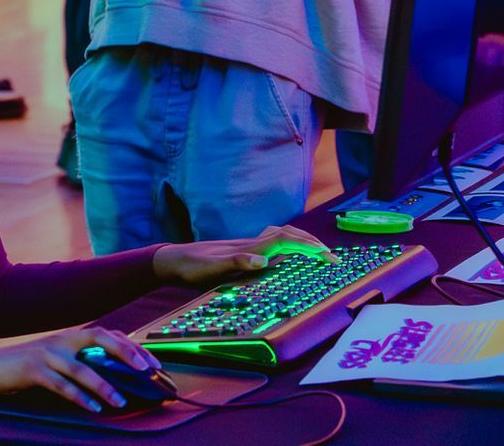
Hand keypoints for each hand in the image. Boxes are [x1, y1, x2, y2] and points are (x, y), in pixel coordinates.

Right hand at [0, 326, 157, 412]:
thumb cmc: (26, 366)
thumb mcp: (56, 359)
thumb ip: (80, 361)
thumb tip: (113, 377)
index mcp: (71, 336)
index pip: (109, 334)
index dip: (133, 346)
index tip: (153, 363)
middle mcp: (63, 340)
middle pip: (101, 339)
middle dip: (127, 353)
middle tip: (147, 371)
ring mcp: (47, 353)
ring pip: (82, 367)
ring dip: (104, 385)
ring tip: (120, 401)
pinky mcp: (33, 370)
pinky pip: (61, 384)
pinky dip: (79, 396)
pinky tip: (92, 408)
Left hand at [152, 224, 334, 285]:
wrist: (172, 260)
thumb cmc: (190, 267)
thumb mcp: (210, 269)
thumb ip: (236, 263)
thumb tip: (263, 260)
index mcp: (249, 248)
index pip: (286, 240)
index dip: (308, 247)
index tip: (328, 257)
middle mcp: (251, 243)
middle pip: (288, 233)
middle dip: (312, 242)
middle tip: (331, 257)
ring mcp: (247, 245)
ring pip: (282, 235)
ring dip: (302, 241)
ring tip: (317, 252)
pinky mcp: (242, 250)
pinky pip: (273, 243)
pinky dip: (288, 244)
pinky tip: (288, 253)